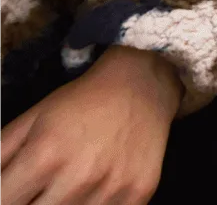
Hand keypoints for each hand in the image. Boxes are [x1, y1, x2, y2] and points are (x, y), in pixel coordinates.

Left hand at [0, 46, 181, 204]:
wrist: (141, 85)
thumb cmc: (79, 103)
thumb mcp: (28, 122)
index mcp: (44, 156)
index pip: (4, 202)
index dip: (6, 196)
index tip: (12, 191)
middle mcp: (78, 176)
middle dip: (29, 203)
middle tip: (37, 191)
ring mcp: (111, 189)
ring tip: (63, 189)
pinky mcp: (138, 194)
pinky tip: (89, 192)